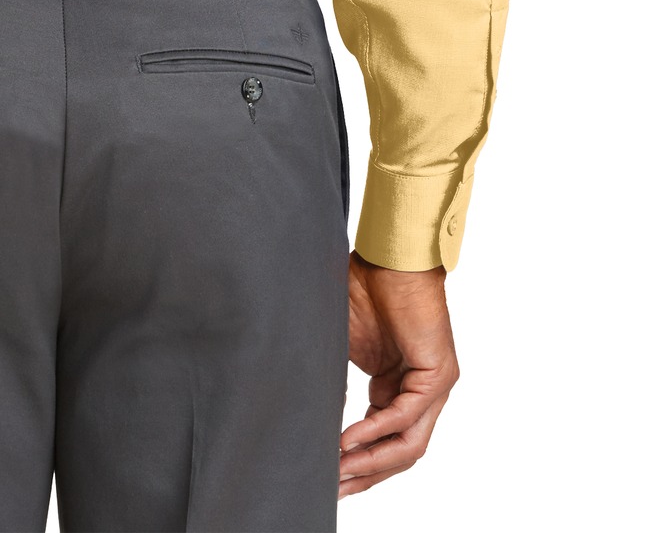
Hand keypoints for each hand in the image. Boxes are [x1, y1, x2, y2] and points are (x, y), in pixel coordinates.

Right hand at [339, 250, 458, 498]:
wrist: (387, 257)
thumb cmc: (362, 289)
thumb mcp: (342, 348)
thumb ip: (336, 385)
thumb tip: (309, 418)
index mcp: (398, 386)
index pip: (385, 440)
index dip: (359, 464)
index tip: (329, 479)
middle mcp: (421, 392)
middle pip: (399, 451)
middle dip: (364, 474)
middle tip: (333, 490)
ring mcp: (434, 385)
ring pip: (408, 442)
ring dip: (372, 461)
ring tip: (340, 471)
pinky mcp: (438, 374)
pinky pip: (407, 415)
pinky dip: (378, 430)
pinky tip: (350, 438)